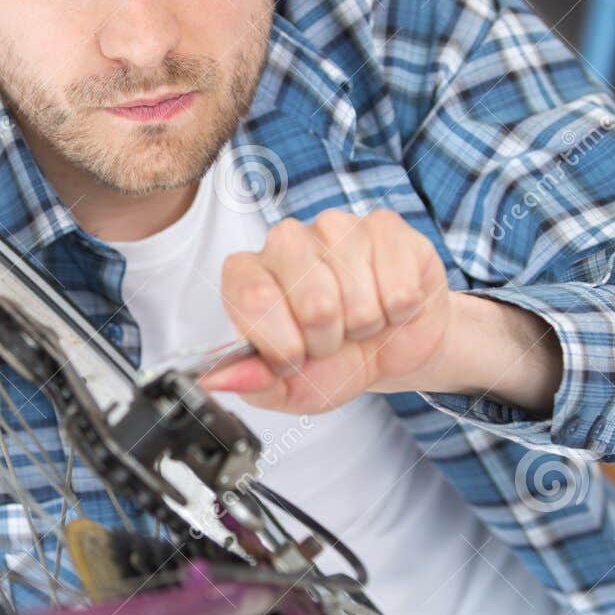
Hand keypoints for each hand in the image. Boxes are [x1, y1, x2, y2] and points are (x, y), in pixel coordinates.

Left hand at [199, 207, 450, 412]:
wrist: (394, 347)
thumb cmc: (336, 360)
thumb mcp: (290, 387)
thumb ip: (254, 382)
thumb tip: (216, 380)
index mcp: (249, 273)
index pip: (252, 298)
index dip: (280, 343)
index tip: (292, 360)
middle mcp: (286, 240)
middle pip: (313, 302)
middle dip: (328, 339)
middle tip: (330, 340)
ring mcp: (337, 227)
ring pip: (357, 297)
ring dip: (364, 325)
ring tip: (360, 322)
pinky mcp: (386, 228)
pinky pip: (398, 287)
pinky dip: (398, 312)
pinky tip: (387, 304)